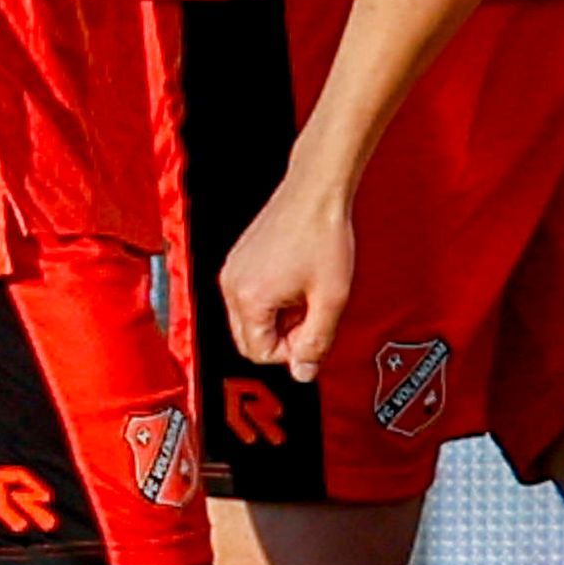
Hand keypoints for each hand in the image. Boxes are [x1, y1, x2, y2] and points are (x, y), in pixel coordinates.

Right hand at [217, 161, 360, 380]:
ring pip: (250, 318)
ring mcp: (233, 270)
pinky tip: (296, 278)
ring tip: (306, 293)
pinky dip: (273, 298)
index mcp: (250, 298)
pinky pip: (250, 295)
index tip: (314, 330)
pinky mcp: (239, 258)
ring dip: (279, 317)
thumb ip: (316, 342)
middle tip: (311, 314)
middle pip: (249, 339)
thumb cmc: (324, 235)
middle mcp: (232, 285)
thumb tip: (303, 373)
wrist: (316, 191)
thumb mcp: (331, 298)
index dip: (292, 351)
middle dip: (282, 337)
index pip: (260, 352)